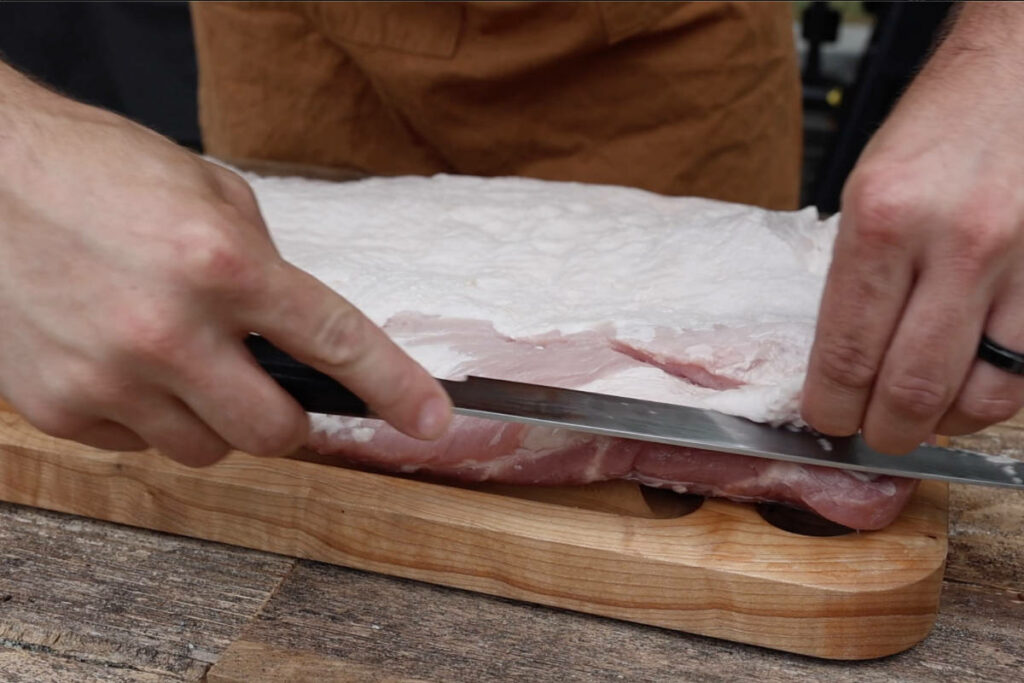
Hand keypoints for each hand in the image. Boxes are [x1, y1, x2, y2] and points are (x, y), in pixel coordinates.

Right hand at [0, 64, 450, 465]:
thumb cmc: (99, 171)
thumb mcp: (210, 195)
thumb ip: (264, 265)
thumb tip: (296, 330)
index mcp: (225, 264)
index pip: (336, 343)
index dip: (395, 389)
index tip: (430, 420)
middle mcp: (171, 330)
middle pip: (275, 431)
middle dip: (288, 416)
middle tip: (269, 382)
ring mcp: (111, 377)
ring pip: (209, 451)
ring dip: (216, 418)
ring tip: (182, 361)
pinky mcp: (60, 405)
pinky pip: (140, 446)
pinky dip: (150, 416)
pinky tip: (125, 362)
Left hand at [802, 4, 1023, 452]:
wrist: (1018, 75)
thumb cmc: (938, 129)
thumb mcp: (868, 192)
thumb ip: (858, 279)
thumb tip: (844, 364)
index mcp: (882, 222)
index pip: (846, 353)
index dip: (832, 408)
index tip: (827, 420)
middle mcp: (955, 244)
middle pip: (913, 389)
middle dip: (886, 431)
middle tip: (876, 433)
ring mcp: (1020, 262)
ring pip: (985, 395)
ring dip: (948, 420)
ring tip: (928, 410)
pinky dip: (997, 392)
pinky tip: (974, 379)